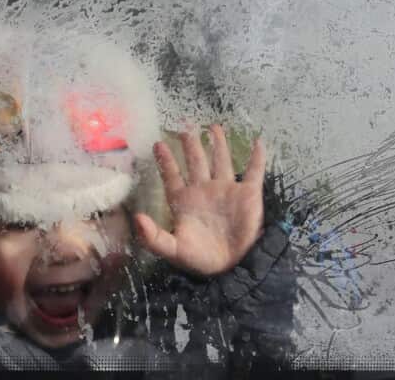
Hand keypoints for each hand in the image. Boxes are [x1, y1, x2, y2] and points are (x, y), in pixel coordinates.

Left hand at [134, 125, 265, 276]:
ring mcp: (227, 190)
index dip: (166, 160)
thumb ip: (153, 236)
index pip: (172, 175)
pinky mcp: (248, 195)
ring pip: (222, 160)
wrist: (232, 268)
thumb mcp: (173, 250)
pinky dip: (257, 158)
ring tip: (214, 126)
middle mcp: (205, 190)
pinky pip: (254, 172)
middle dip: (191, 144)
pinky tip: (258, 142)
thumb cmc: (200, 259)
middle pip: (196, 161)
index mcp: (185, 200)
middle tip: (186, 126)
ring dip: (219, 143)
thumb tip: (137, 218)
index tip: (157, 143)